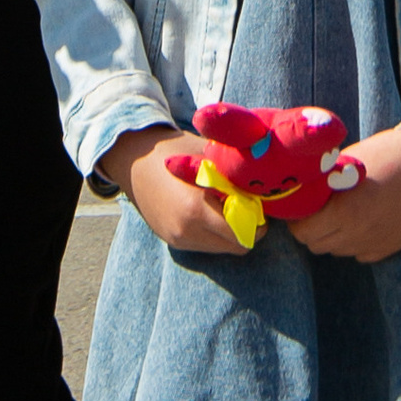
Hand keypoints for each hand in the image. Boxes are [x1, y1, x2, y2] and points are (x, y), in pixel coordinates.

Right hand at [100, 123, 252, 257]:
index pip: (243, 235)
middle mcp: (186, 231)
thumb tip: (266, 187)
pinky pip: (205, 245)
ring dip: (230, 233)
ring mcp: (178, 239)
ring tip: (228, 207)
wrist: (134, 159)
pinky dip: (214, 233)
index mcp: (197, 209)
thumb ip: (235, 175)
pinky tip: (210, 210)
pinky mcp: (172, 241)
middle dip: (248, 230)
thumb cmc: (175, 151)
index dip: (258, 223)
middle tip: (250, 208)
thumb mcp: (209, 157)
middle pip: (236, 247)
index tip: (260, 207)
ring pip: (221, 249)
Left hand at [297, 123, 400, 262]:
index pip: (303, 232)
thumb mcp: (348, 163)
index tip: (301, 206)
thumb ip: (324, 184)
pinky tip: (364, 217)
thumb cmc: (389, 153)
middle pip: (318, 245)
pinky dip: (356, 240)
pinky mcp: (392, 246)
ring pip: (339, 250)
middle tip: (318, 209)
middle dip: (313, 228)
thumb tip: (300, 193)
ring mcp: (378, 243)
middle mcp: (360, 234)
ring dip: (334, 235)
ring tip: (342, 211)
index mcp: (345, 212)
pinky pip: (361, 252)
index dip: (298, 219)